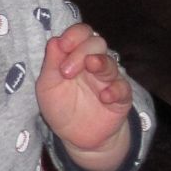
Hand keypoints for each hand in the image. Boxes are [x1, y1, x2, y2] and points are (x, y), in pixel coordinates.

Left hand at [36, 21, 132, 169]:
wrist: (75, 137)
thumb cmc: (61, 107)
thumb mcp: (48, 86)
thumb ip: (51, 64)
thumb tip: (54, 41)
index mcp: (75, 56)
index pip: (81, 34)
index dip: (74, 35)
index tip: (62, 45)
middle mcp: (94, 63)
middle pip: (96, 42)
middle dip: (81, 51)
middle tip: (66, 72)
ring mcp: (108, 80)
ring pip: (110, 62)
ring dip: (100, 62)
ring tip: (91, 66)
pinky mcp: (121, 98)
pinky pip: (123, 88)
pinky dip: (115, 90)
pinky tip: (104, 96)